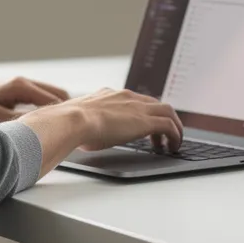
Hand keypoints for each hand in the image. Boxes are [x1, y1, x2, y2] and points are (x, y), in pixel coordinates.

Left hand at [0, 77, 70, 124]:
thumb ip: (18, 121)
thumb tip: (39, 127)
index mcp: (21, 85)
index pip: (54, 99)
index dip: (65, 116)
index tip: (72, 130)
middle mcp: (23, 82)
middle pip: (57, 95)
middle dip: (65, 112)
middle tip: (70, 132)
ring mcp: (20, 86)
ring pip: (49, 97)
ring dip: (55, 112)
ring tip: (60, 131)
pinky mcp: (16, 93)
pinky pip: (39, 100)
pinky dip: (45, 111)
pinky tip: (44, 126)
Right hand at [22, 88, 183, 153]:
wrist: (71, 120)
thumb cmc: (68, 124)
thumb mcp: (77, 122)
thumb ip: (81, 126)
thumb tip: (75, 138)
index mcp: (109, 95)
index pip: (134, 99)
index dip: (143, 112)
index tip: (144, 125)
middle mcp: (126, 96)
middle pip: (154, 103)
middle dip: (161, 118)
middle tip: (162, 135)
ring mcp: (137, 107)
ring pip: (167, 111)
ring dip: (173, 127)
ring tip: (172, 143)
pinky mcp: (145, 120)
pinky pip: (170, 126)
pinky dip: (175, 135)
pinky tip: (173, 146)